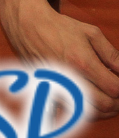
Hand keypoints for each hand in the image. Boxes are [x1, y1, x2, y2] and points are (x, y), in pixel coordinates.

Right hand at [0, 0, 118, 117]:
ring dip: (103, 110)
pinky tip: (88, 103)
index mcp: (82, 62)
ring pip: (88, 112)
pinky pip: (69, 111)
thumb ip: (111, 54)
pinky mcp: (46, 89)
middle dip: (117, 103)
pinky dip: (82, 111)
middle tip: (117, 94)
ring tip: (107, 99)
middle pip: (104, 105)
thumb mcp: (91, 33)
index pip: (114, 88)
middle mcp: (69, 77)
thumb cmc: (59, 27)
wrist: (27, 25)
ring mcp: (56, 85)